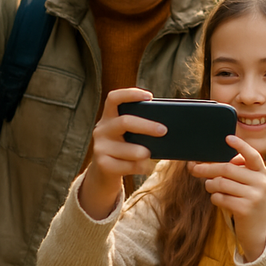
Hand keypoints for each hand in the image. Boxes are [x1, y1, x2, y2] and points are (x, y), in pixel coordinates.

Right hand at [81, 88, 160, 218]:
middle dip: (147, 126)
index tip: (149, 96)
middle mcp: (102, 129)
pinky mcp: (103, 164)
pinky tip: (145, 167)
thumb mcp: (131, 134)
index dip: (130, 94)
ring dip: (144, 152)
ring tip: (150, 153)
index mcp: (109, 117)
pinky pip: (128, 166)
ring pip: (129, 149)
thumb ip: (142, 127)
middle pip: (125, 121)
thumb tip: (166, 129)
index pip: (114, 98)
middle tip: (163, 130)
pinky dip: (141, 167)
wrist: (107, 171)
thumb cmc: (127, 147)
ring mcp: (100, 147)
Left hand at [190, 135, 265, 261]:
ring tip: (211, 188)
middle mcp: (262, 182)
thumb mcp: (250, 186)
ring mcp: (255, 195)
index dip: (240, 146)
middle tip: (193, 168)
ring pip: (221, 183)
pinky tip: (220, 201)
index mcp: (263, 173)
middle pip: (227, 169)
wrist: (259, 233)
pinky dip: (215, 198)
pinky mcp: (245, 208)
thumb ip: (238, 172)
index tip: (227, 138)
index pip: (253, 155)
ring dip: (210, 186)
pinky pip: (220, 197)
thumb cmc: (249, 205)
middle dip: (207, 168)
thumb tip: (210, 161)